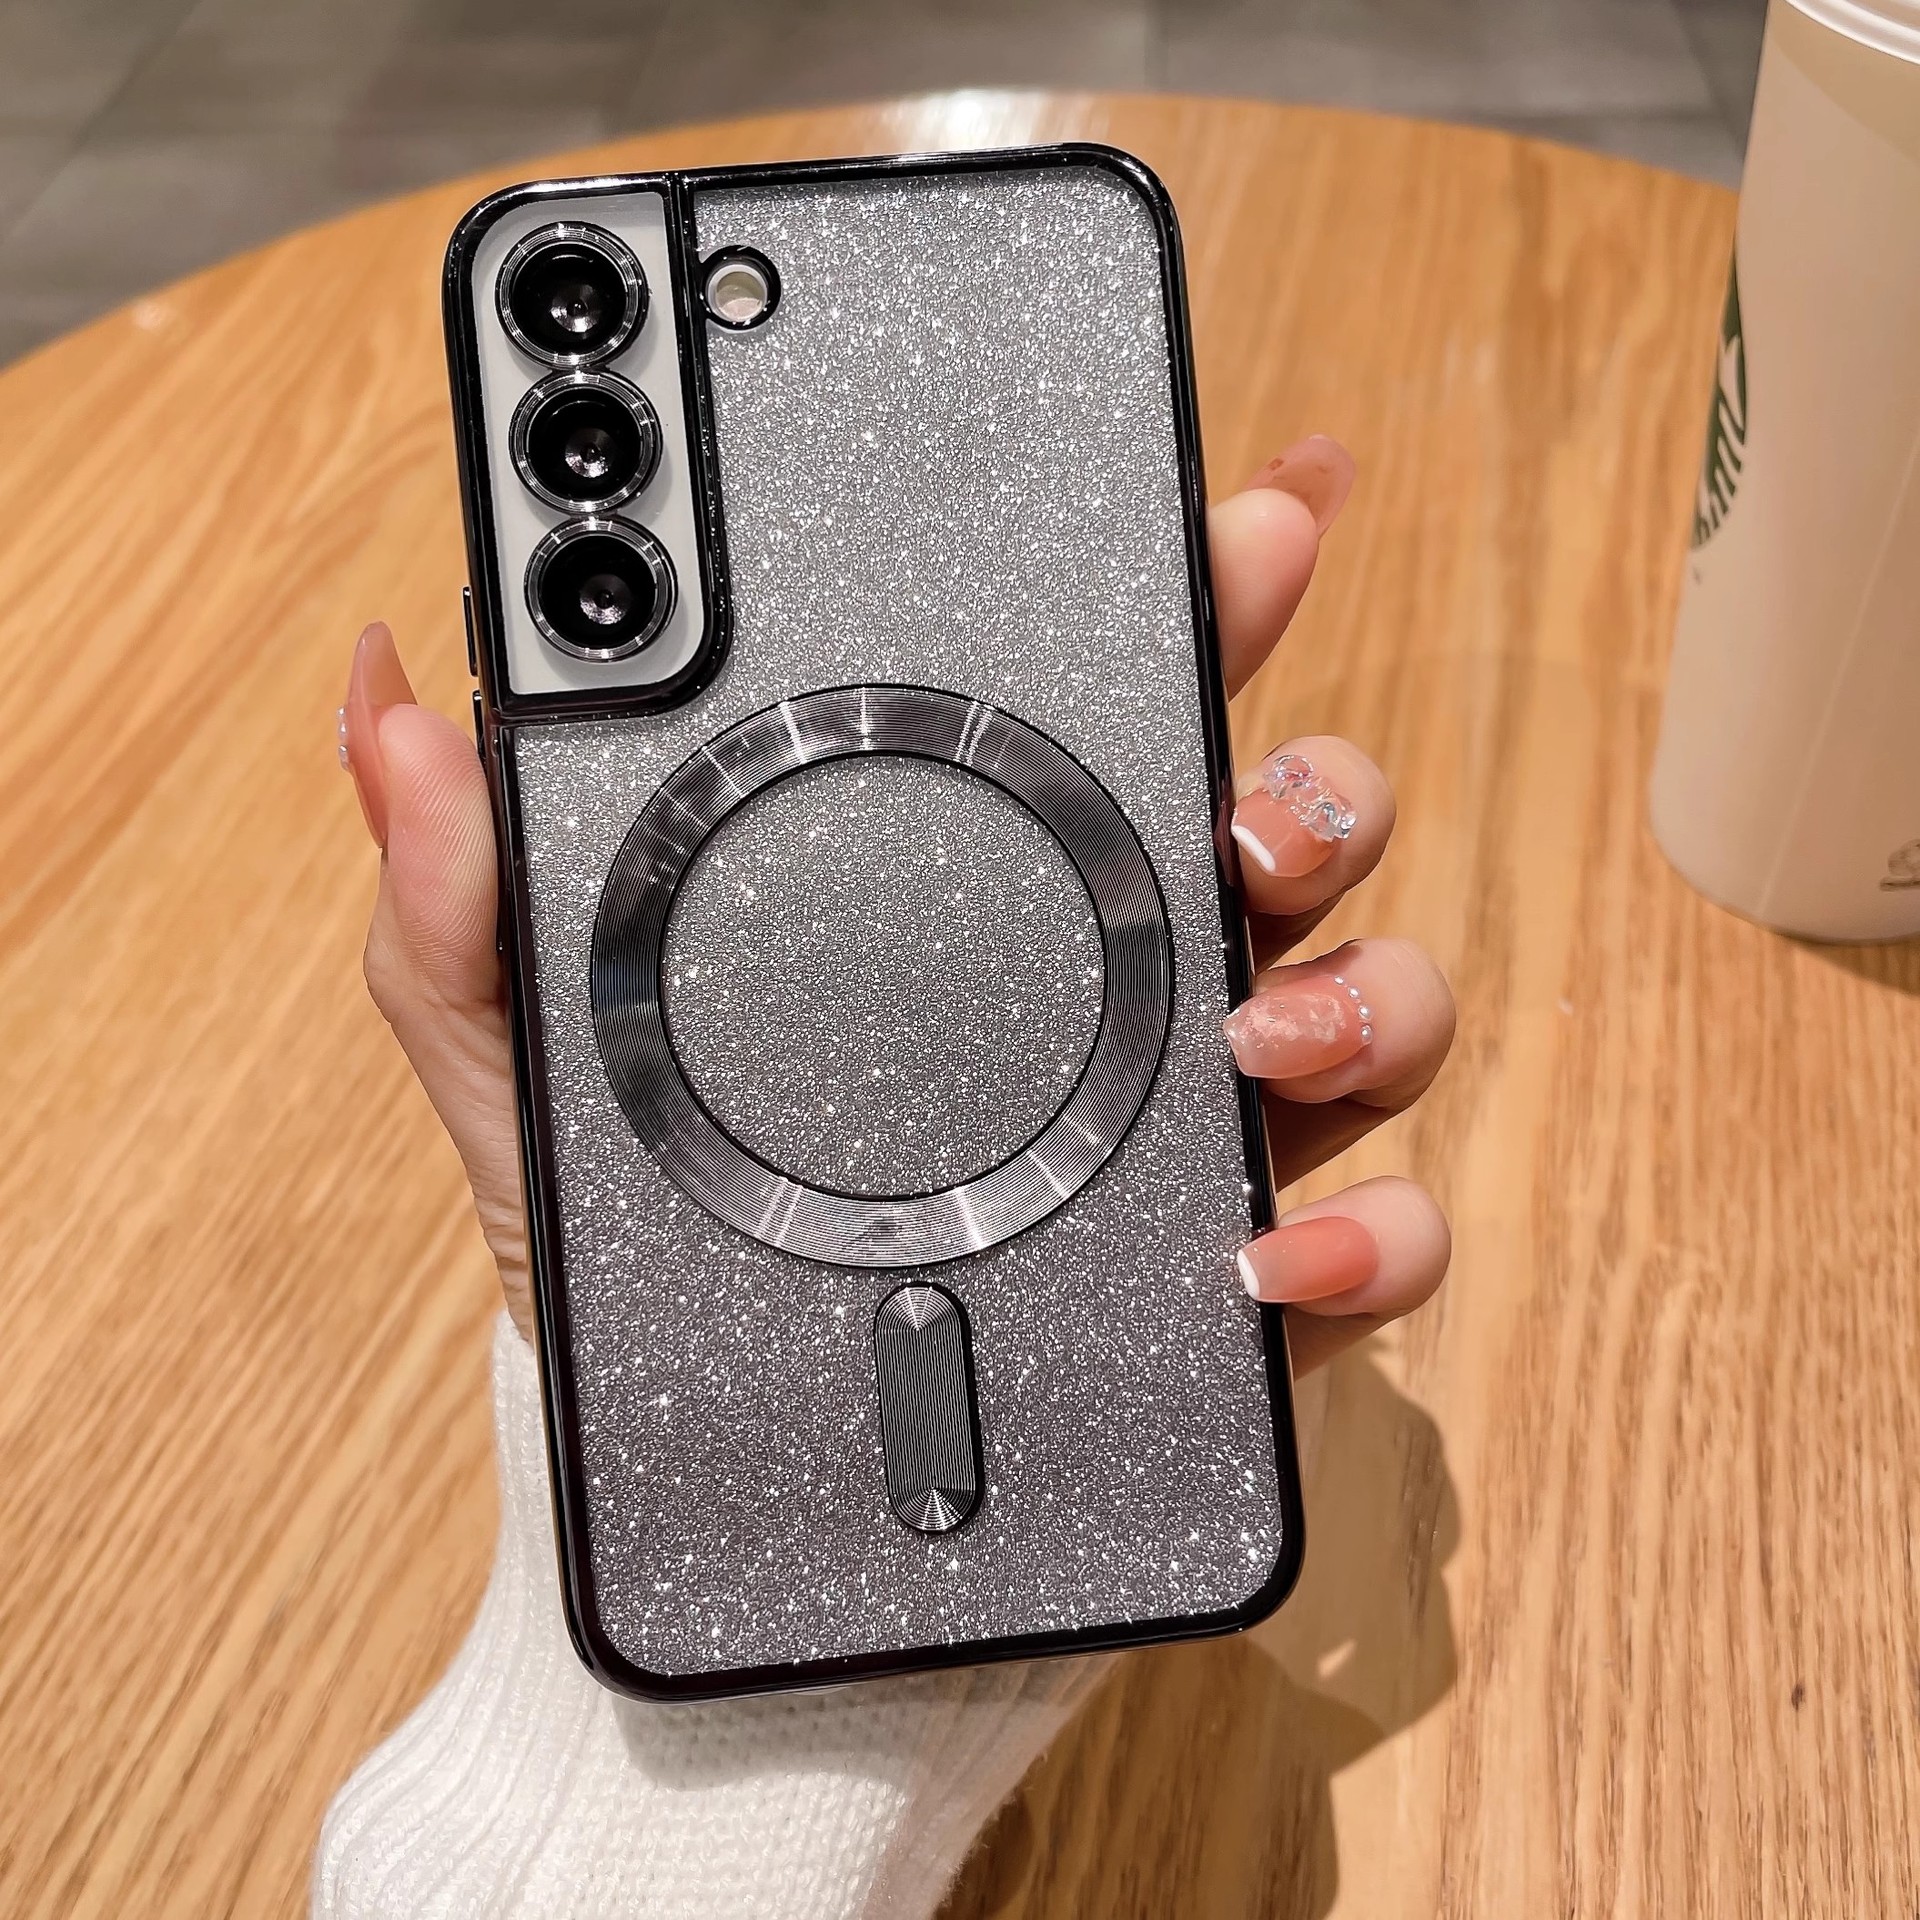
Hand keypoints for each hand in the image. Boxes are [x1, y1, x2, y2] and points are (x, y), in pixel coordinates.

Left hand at [343, 434, 1451, 1372]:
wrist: (704, 1473)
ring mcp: (1193, 1128)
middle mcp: (1114, 982)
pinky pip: (1381, 1228)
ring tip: (1251, 1040)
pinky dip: (1371, 1232)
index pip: (1108, 702)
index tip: (1252, 511)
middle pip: (1285, 821)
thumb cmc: (625, 1241)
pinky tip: (1275, 1252)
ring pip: (1374, 997)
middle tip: (1246, 812)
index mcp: (977, 892)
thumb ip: (465, 892)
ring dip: (1359, 992)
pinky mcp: (1245, 1278)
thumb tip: (394, 704)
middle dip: (1315, 774)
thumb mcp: (518, 1052)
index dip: (1202, 592)